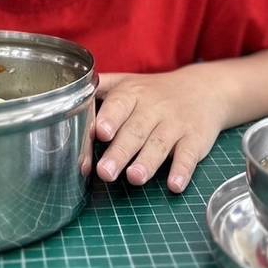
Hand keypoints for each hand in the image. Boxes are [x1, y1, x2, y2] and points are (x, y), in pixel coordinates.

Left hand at [94, 70, 226, 192]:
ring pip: (160, 144)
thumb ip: (99, 88)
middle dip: (120, 151)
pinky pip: (188, 155)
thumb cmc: (154, 91)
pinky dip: (182, 170)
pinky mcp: (195, 139)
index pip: (120, 104)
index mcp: (132, 93)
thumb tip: (64, 97)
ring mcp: (176, 124)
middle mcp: (154, 107)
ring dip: (147, 162)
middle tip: (106, 172)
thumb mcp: (128, 82)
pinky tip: (175, 185)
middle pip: (136, 130)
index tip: (101, 132)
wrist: (203, 89)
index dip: (110, 118)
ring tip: (134, 178)